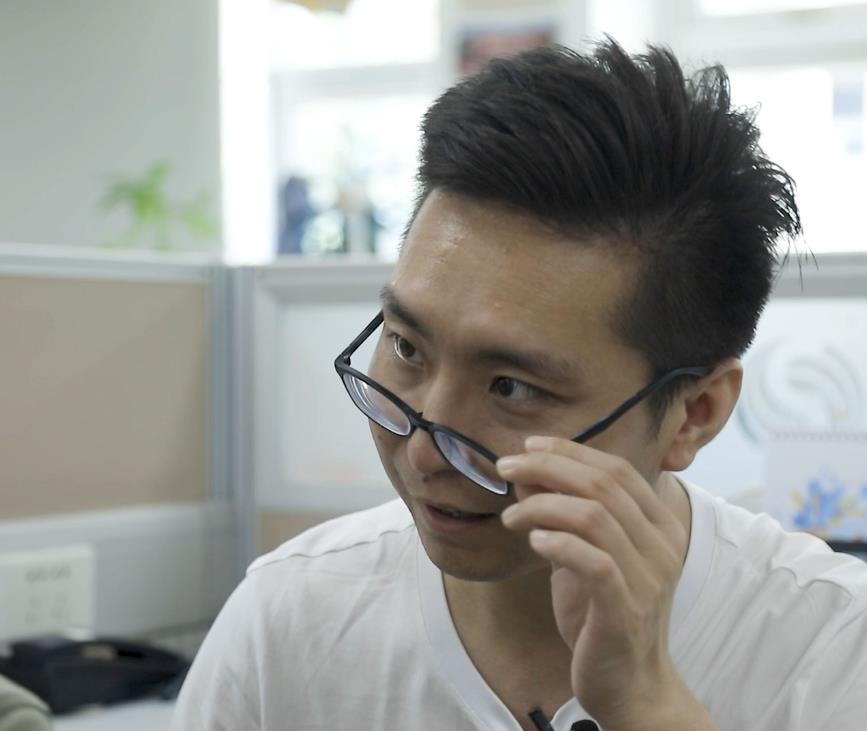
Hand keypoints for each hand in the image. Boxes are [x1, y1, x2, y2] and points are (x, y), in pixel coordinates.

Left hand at [496, 436, 693, 728]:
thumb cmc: (602, 614)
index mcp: (659, 525)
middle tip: (507, 468)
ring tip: (511, 518)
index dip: (570, 450)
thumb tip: (527, 475)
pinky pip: (594, 562)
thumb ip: (563, 517)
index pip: (617, 469)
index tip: (528, 446)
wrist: (630, 685)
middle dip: (548, 468)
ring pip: (595, 516)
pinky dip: (558, 543)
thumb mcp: (582, 556)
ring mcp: (648, 578)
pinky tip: (533, 542)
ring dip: (541, 507)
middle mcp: (662, 546)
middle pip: (603, 484)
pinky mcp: (626, 610)